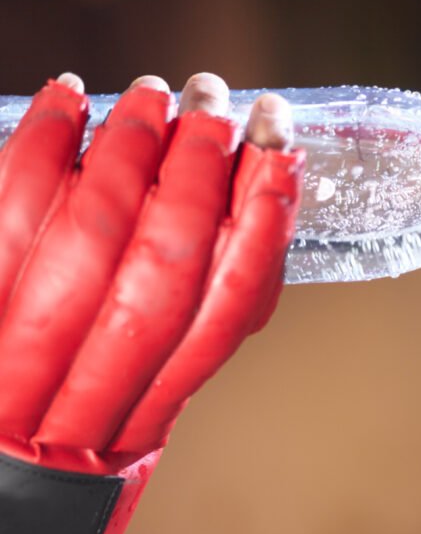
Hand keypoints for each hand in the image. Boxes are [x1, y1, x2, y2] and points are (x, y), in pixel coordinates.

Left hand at [0, 72, 302, 533]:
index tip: (280, 146)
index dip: (261, 216)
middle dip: (199, 168)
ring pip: (91, 240)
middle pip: (166, 265)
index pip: (227, 303)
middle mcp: (92, 391)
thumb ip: (198, 327)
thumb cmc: (74, 440)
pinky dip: (37, 150)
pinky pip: (1, 223)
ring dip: (129, 151)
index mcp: (151, 409)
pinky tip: (65, 101)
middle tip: (217, 100)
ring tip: (155, 94)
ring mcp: (19, 358)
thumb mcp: (153, 401)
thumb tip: (248, 212)